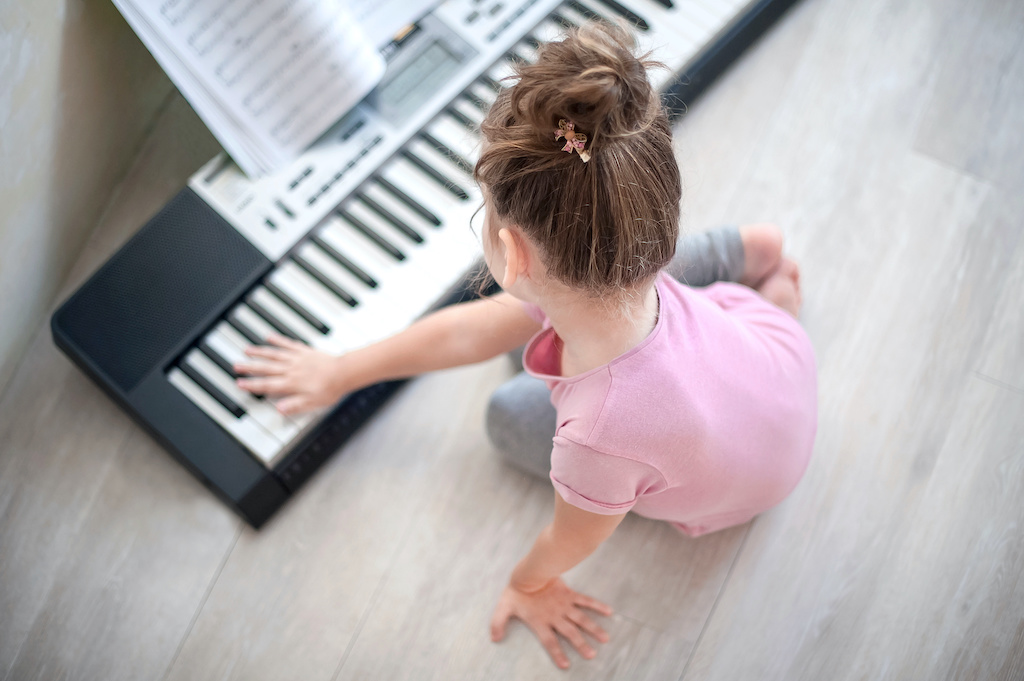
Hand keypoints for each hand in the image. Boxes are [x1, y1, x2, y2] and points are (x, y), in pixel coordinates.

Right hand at [234, 334, 346, 413]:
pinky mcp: (304, 351)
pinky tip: (269, 336)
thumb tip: (279, 409)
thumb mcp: (312, 403)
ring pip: (274, 354)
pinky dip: (278, 340)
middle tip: (236, 365)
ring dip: (259, 352)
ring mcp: (297, 359)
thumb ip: (294, 405)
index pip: (268, 385)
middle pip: (266, 368)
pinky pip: (288, 344)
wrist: (344, 373)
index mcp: (291, 384)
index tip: (240, 383)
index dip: (252, 385)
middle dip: (250, 367)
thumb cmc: (330, 389)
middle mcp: (291, 370)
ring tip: (246, 350)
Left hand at [490, 578, 611, 669]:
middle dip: (581, 645)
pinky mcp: (569, 594)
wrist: (527, 571)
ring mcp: (564, 605)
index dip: (557, 653)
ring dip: (593, 629)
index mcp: (540, 621)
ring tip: (605, 639)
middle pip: (570, 633)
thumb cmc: (515, 591)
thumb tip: (494, 639)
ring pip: (581, 619)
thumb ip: (497, 623)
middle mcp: (555, 616)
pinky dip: (597, 605)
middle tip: (592, 655)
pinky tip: (609, 611)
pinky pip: (585, 600)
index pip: (550, 642)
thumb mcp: (503, 608)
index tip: (566, 665)